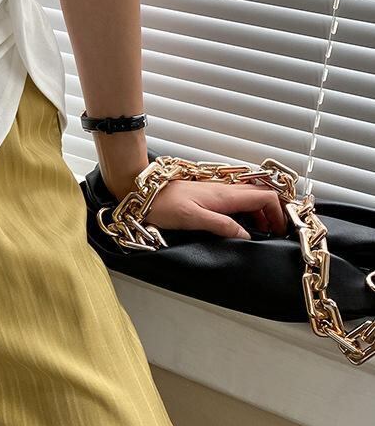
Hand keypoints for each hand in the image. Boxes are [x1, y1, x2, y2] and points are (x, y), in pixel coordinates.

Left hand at [150, 173, 287, 243]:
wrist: (145, 193)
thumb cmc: (165, 204)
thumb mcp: (194, 219)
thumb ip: (222, 225)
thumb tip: (246, 235)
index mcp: (225, 195)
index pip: (264, 197)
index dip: (277, 212)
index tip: (280, 229)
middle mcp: (225, 190)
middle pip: (261, 196)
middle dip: (274, 212)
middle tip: (276, 231)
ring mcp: (218, 192)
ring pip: (250, 198)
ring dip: (261, 212)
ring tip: (263, 230)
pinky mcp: (210, 196)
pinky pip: (237, 201)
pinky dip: (248, 211)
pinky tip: (242, 224)